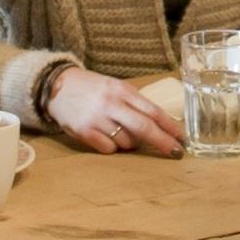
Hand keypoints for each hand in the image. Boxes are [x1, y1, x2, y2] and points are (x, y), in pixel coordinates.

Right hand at [46, 66, 182, 154]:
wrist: (57, 86)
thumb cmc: (93, 89)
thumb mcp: (116, 88)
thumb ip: (135, 104)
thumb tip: (161, 126)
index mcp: (122, 90)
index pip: (152, 110)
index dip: (170, 126)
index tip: (182, 138)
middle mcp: (111, 103)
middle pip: (144, 127)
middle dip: (163, 142)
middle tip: (176, 153)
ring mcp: (96, 118)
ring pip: (127, 141)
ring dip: (132, 144)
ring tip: (122, 134)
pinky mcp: (83, 131)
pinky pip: (108, 148)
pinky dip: (113, 147)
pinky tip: (106, 138)